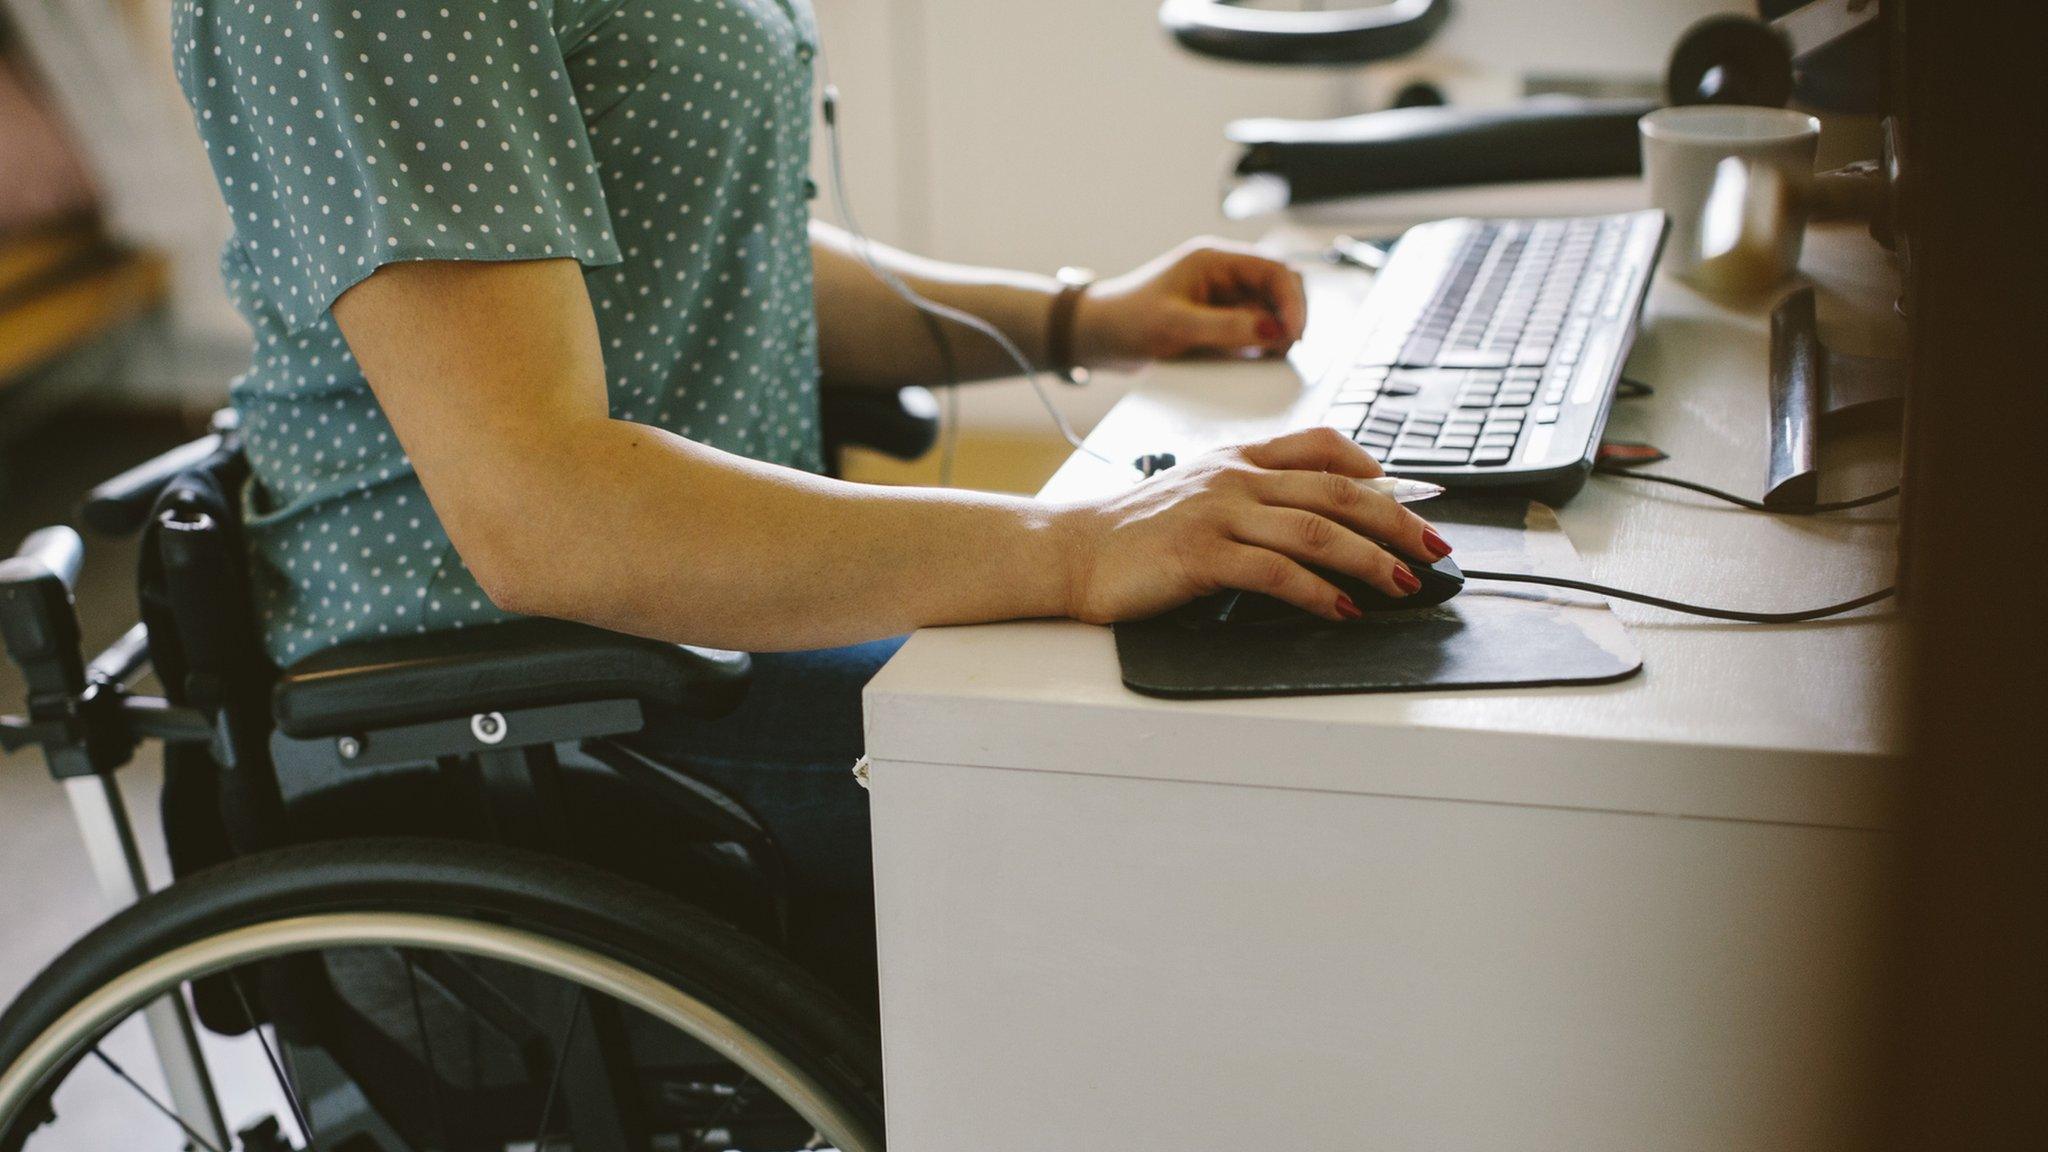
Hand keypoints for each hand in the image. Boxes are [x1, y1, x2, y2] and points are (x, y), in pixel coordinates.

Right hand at [1053, 427, 1453, 623]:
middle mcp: (1236, 477)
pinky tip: (1341, 610)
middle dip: (1397, 518)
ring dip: (1370, 560)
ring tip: (1404, 583)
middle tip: (1435, 545)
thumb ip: (1255, 493)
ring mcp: (1219, 512)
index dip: (1379, 469)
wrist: (1072, 549)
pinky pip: (1275, 571)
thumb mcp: (1201, 492)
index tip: (1418, 495)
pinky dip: (1317, 592)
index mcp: (1239, 457)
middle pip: (1338, 490)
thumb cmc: (1136, 531)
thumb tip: (1321, 522)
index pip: (1325, 446)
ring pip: (1316, 530)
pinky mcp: (1202, 554)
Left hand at [1074, 237, 1308, 368]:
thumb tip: (1273, 330)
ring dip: (1276, 332)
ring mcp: (1223, 298)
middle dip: (1289, 316)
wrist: (1096, 336)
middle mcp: (1224, 274)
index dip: (1293, 299)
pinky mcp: (1218, 320)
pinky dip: (1259, 345)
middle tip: (1286, 348)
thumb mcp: (1176, 325)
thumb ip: (1226, 327)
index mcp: (1215, 259)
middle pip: (1280, 287)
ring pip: (1270, 311)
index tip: (1295, 332)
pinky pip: (1252, 330)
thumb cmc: (1126, 319)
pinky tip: (1251, 359)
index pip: (1274, 269)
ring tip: (1268, 357)